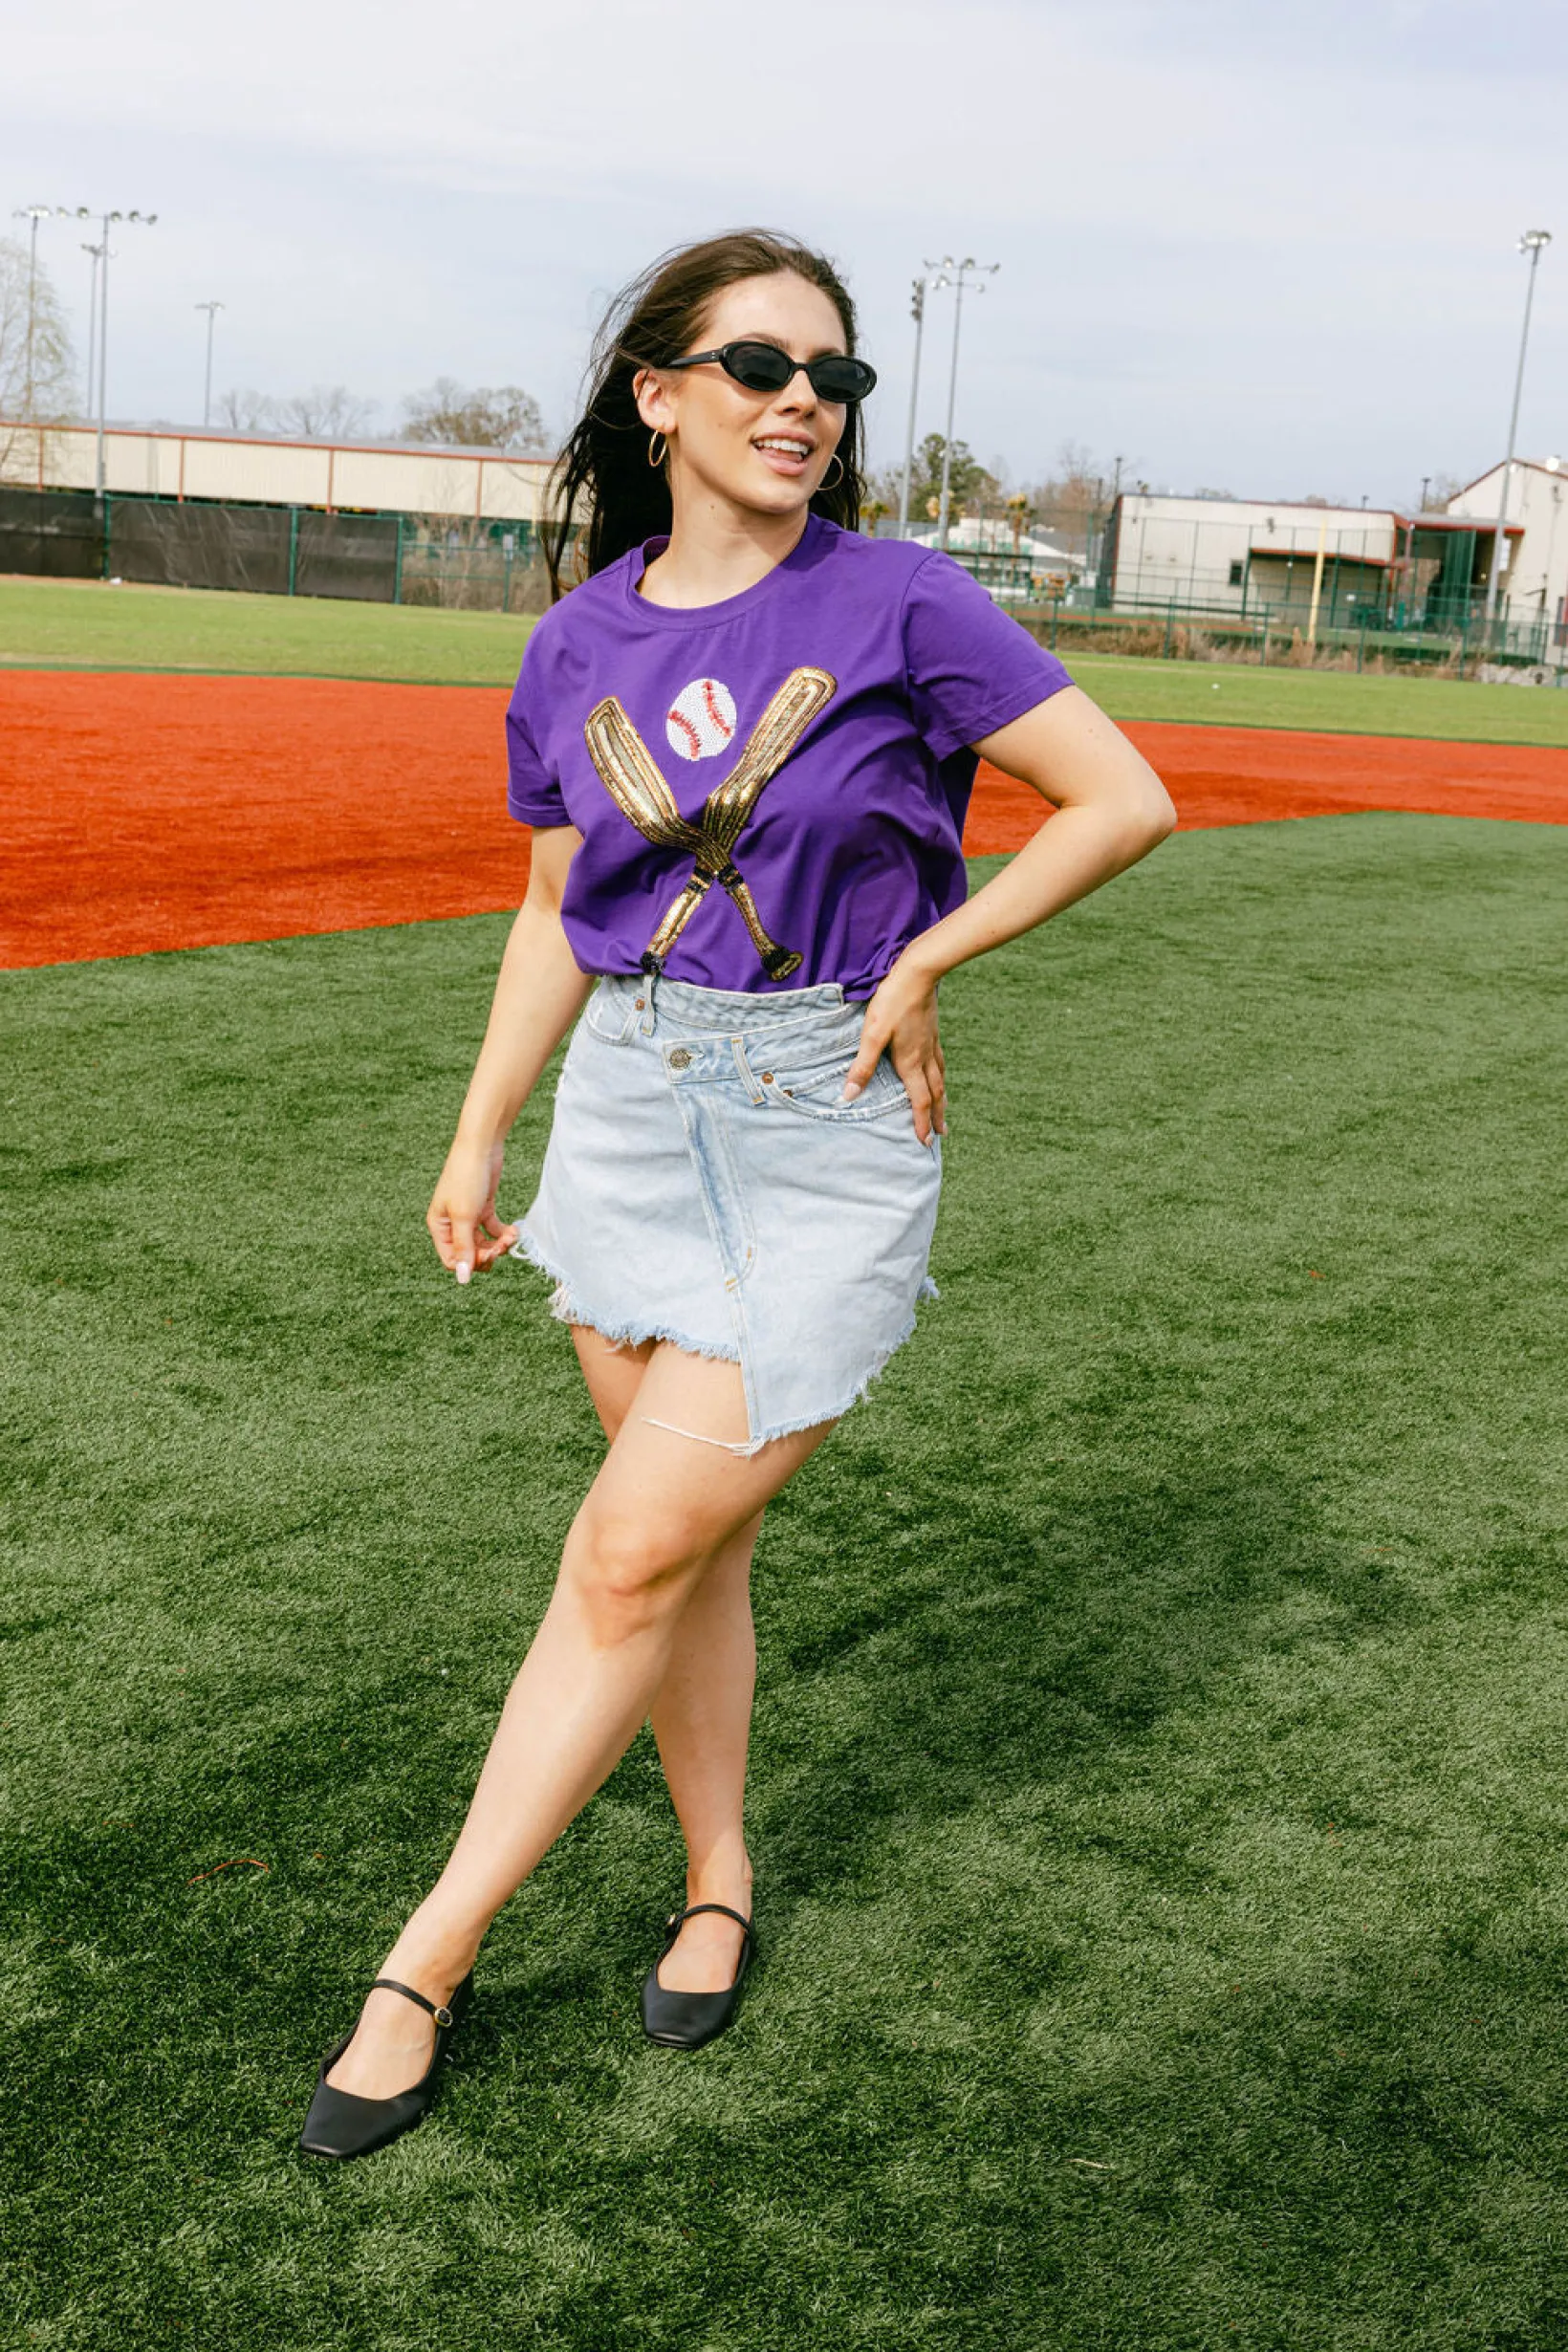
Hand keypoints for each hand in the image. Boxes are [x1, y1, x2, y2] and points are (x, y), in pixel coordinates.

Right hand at [427, 1135, 515, 1283]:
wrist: (481, 1146)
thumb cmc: (466, 1177)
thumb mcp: (464, 1216)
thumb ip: (464, 1248)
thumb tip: (462, 1278)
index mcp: (439, 1226)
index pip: (452, 1260)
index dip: (470, 1263)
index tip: (489, 1254)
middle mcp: (451, 1223)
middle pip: (469, 1254)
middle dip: (487, 1254)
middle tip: (503, 1246)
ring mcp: (468, 1216)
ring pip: (483, 1244)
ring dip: (499, 1245)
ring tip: (512, 1236)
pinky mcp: (484, 1208)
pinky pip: (493, 1231)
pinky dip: (504, 1233)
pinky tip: (514, 1230)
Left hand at [841, 954, 945, 1145]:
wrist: (918, 973)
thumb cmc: (892, 1002)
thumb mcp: (872, 1034)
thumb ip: (862, 1065)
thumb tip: (849, 1095)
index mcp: (911, 1062)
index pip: (919, 1100)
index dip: (922, 1123)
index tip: (925, 1141)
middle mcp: (925, 1057)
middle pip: (935, 1094)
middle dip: (937, 1116)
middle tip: (941, 1135)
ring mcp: (932, 1043)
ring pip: (940, 1078)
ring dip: (942, 1098)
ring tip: (944, 1110)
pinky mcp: (933, 1031)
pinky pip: (940, 1062)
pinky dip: (941, 1076)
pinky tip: (938, 1073)